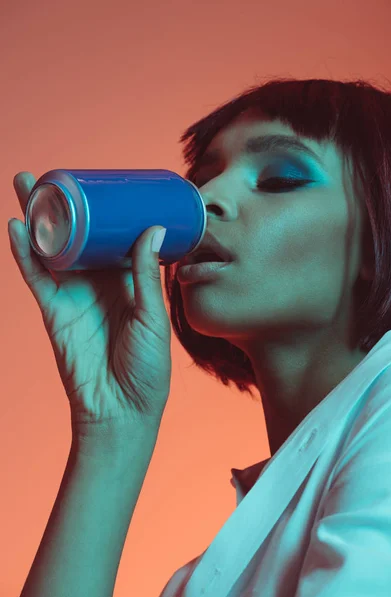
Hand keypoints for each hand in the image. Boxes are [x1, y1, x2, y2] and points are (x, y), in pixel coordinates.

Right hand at [9, 172, 171, 441]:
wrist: (121, 409)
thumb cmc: (147, 369)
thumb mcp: (153, 318)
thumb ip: (146, 276)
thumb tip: (153, 229)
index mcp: (127, 281)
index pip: (113, 237)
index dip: (104, 212)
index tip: (101, 182)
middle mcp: (98, 282)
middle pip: (77, 236)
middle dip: (63, 206)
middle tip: (53, 174)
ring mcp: (74, 294)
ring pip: (52, 249)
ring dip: (38, 219)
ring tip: (28, 185)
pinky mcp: (54, 310)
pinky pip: (36, 276)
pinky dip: (24, 252)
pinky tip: (17, 226)